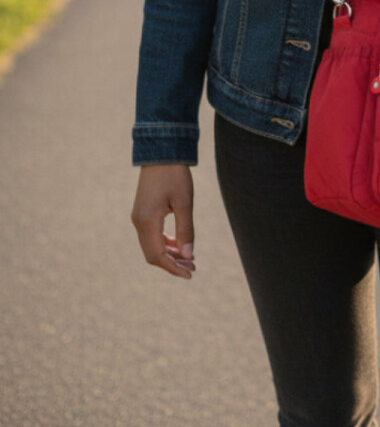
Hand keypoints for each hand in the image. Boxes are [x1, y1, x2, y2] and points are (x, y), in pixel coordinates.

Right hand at [131, 165, 195, 279]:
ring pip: (151, 246)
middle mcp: (139, 222)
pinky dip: (164, 244)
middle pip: (152, 255)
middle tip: (192, 267)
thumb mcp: (185, 202)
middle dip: (171, 264)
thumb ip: (185, 230)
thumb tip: (188, 256)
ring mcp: (138, 217)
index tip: (190, 274)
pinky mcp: (142, 212)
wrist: (161, 152)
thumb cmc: (175, 175)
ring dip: (168, 255)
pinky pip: (151, 236)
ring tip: (189, 258)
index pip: (158, 256)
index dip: (174, 268)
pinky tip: (179, 244)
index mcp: (147, 221)